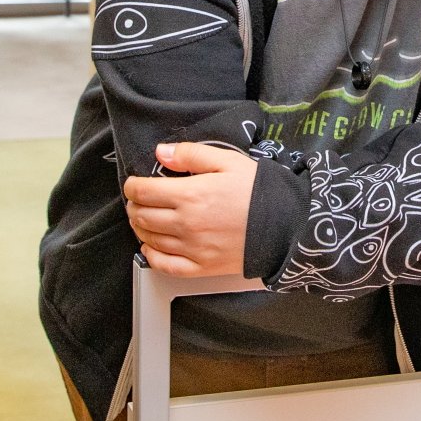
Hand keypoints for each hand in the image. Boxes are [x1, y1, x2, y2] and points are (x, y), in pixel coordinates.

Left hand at [122, 142, 258, 277]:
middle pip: (142, 216)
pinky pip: (165, 265)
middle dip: (134, 206)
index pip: (143, 191)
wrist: (287, 226)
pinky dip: (151, 256)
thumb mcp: (229, 161)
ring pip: (149, 239)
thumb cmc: (260, 193)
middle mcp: (185, 223)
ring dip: (140, 227)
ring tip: (144, 219)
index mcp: (190, 194)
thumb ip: (191, 154)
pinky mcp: (201, 267)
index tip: (134, 184)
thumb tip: (162, 153)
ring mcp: (192, 248)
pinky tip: (151, 247)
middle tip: (139, 200)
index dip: (132, 185)